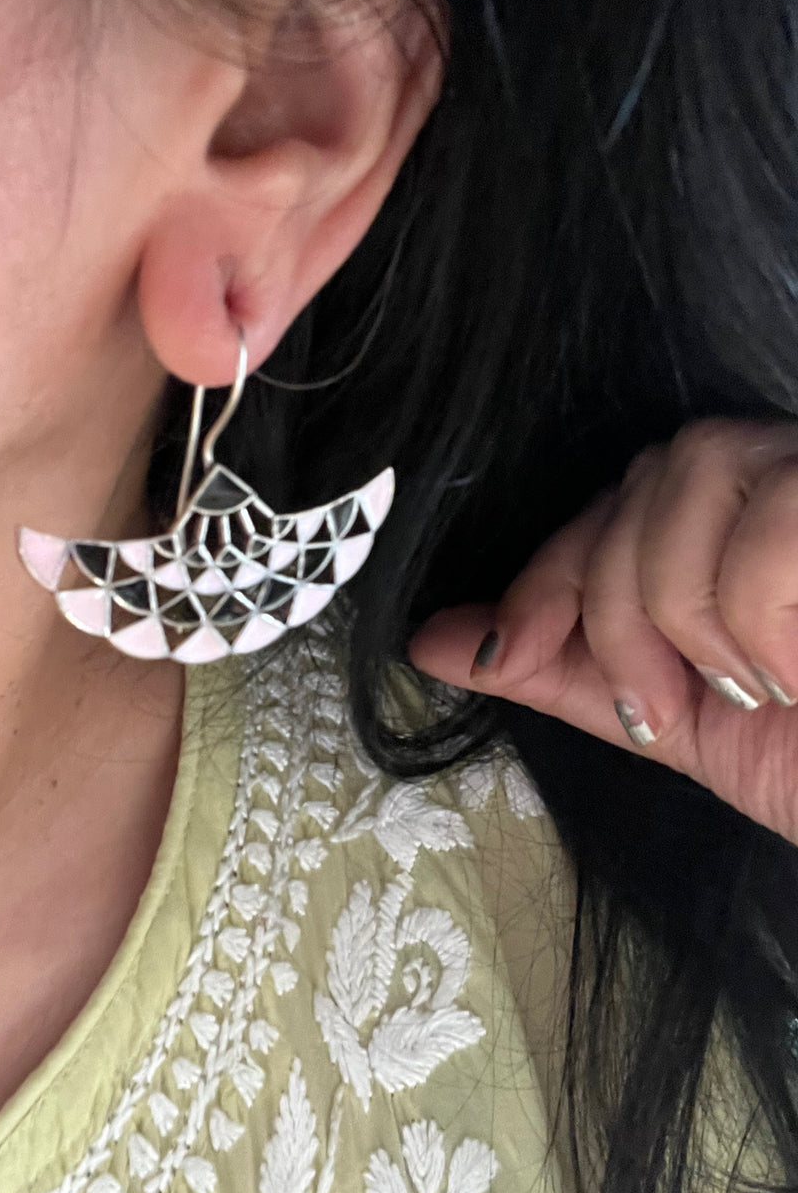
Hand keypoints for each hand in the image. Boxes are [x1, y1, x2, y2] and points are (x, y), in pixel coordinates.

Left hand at [409, 417, 797, 844]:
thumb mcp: (677, 719)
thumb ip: (561, 669)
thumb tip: (430, 637)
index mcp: (740, 521)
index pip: (612, 498)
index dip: (544, 573)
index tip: (499, 650)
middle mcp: (790, 474)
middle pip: (638, 479)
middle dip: (618, 611)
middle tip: (675, 705)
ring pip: (690, 473)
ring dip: (694, 616)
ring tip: (768, 687)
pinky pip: (773, 524)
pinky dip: (767, 619)